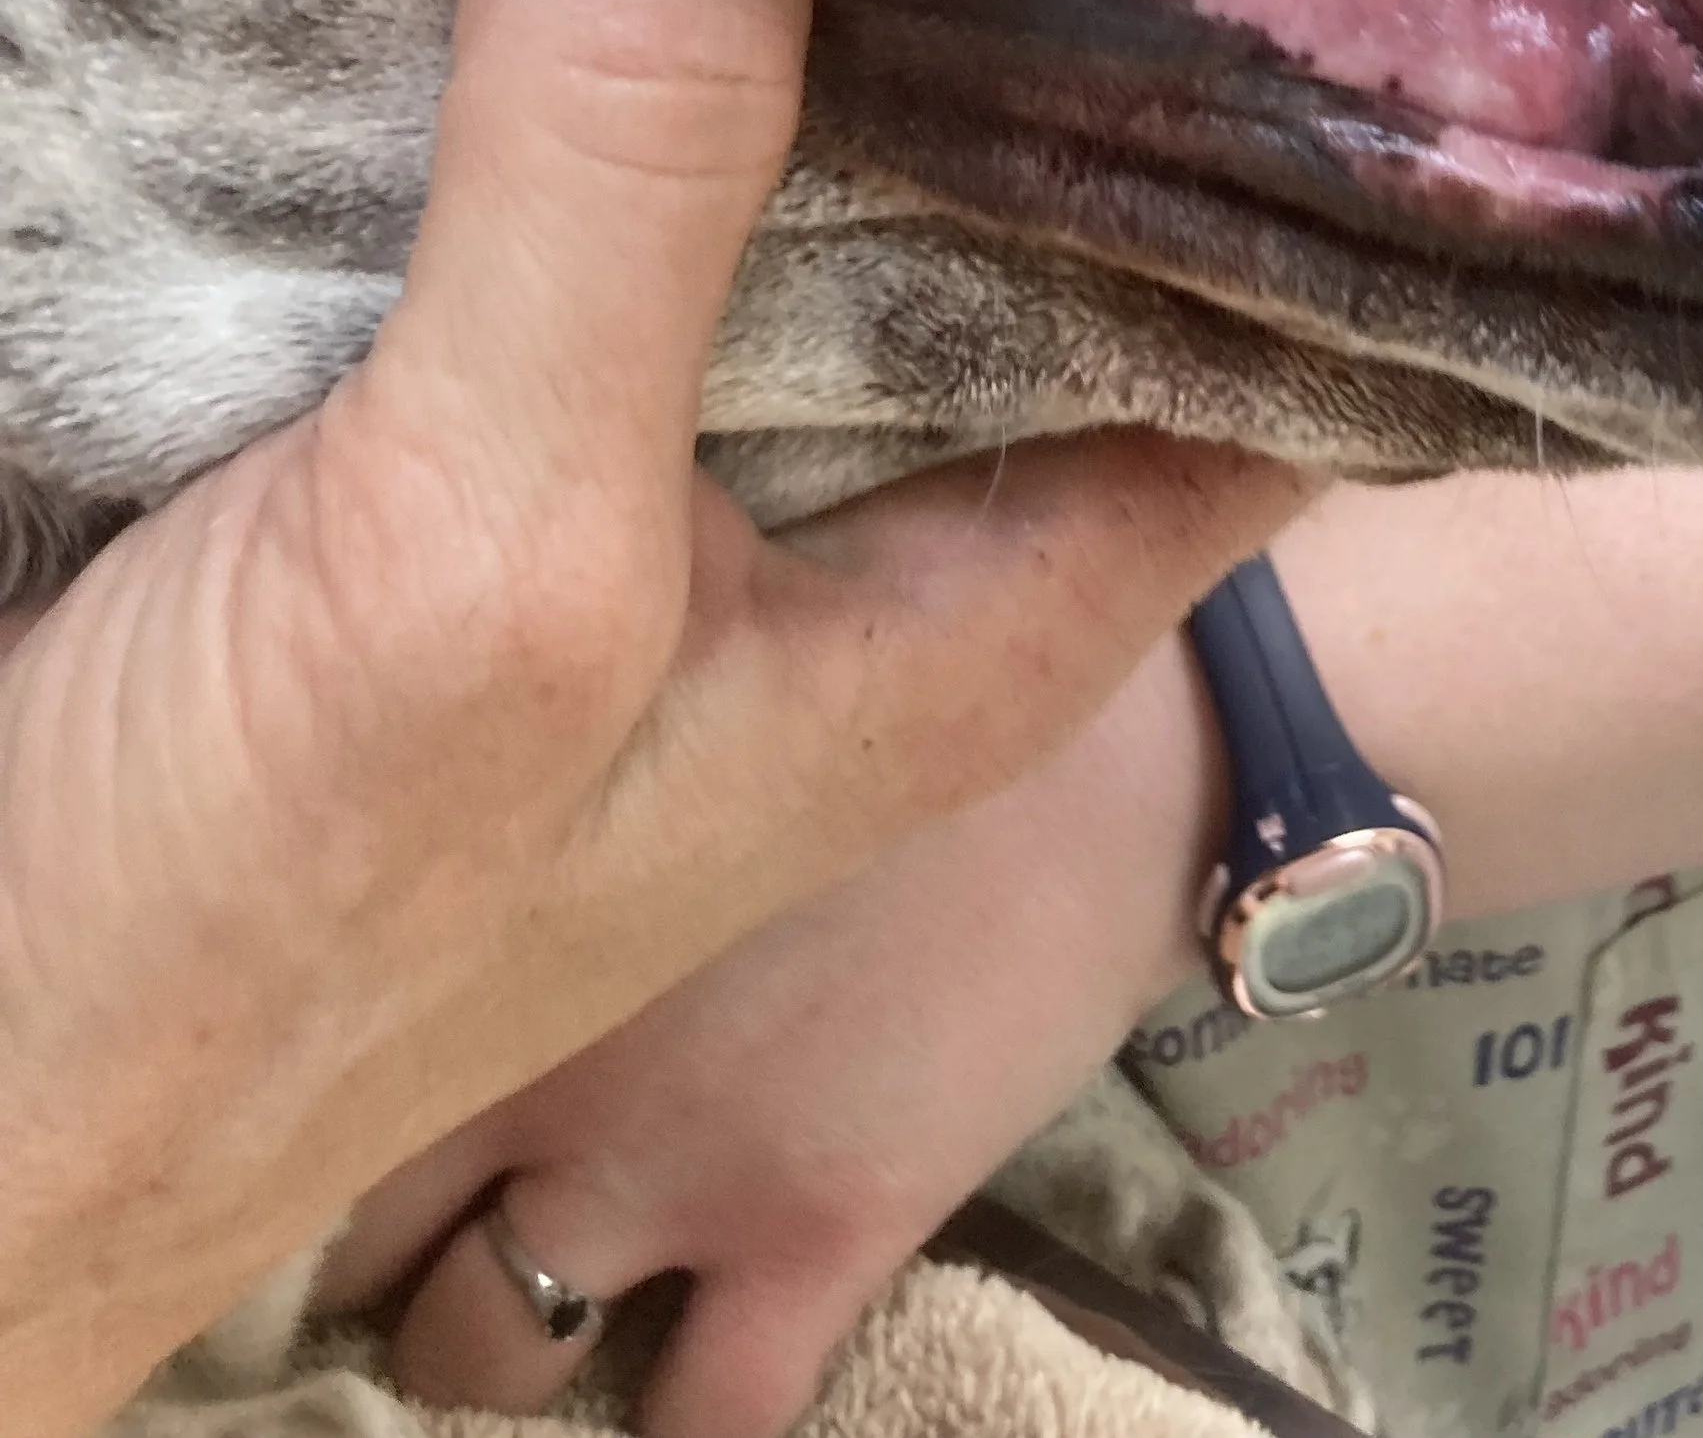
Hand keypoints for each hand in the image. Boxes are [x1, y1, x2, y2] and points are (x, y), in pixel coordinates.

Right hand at [0, 0, 1299, 1437]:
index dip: (1315, 57)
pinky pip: (594, 121)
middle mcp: (889, 481)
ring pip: (809, 109)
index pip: (1275, 285)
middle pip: (1040, 152)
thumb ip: (627, 175)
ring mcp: (681, 413)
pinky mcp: (490, 369)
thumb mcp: (492, 557)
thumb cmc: (252, 940)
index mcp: (1009, 576)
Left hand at [323, 636, 1217, 1437]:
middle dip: (383, 1212)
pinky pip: (706, 1424)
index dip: (305, 1052)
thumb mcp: (697, 624)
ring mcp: (679, 1167)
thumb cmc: (921, 627)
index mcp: (501, 878)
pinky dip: (683, 1409)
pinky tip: (695, 1341)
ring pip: (485, 1348)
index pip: (308, 1026)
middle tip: (437, 1161)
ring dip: (496, 1318)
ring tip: (543, 1257)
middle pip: (357, 1223)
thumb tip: (466, 678)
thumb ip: (565, 720)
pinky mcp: (822, 1240)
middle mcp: (546, 1045)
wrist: (1118, 734)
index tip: (337, 1035)